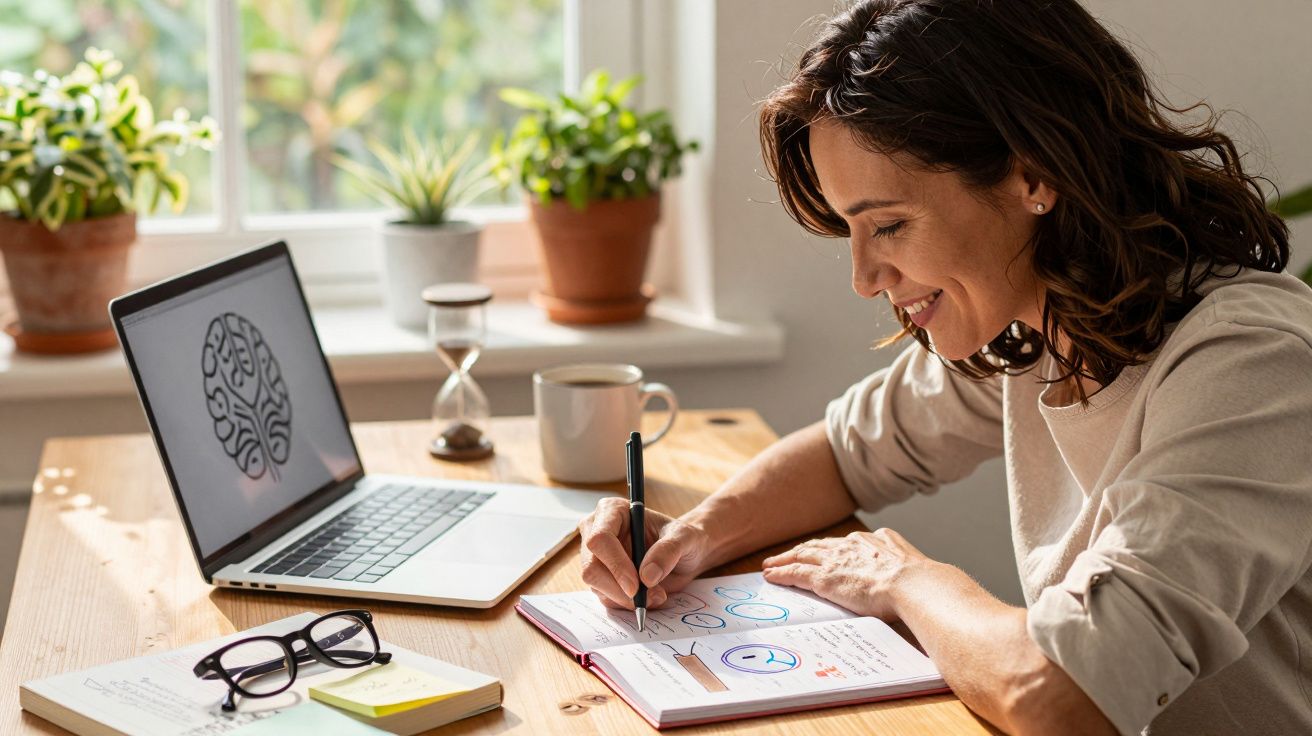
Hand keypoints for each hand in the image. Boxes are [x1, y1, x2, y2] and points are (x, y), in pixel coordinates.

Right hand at [577, 496, 711, 609]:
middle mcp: (597, 531)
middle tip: (649, 598)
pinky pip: (606, 597)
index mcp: (613, 511)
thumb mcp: (684, 538)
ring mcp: (596, 556)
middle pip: (591, 567)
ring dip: (627, 599)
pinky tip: (649, 597)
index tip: (636, 586)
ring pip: (596, 586)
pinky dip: (628, 604)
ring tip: (657, 594)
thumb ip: (668, 551)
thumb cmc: (682, 538)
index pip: (600, 539)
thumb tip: (646, 576)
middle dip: (619, 589)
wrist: (685, 555)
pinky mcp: (601, 578)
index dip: (615, 564)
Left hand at [761, 528, 933, 619]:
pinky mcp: (824, 577)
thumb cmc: (919, 583)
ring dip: (784, 560)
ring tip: (771, 565)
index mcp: (873, 540)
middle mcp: (851, 545)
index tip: (819, 553)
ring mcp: (836, 560)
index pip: (843, 544)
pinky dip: (781, 573)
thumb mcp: (911, 563)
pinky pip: (795, 573)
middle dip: (799, 551)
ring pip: (801, 556)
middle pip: (818, 546)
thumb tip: (910, 568)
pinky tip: (771, 576)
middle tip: (784, 556)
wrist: (912, 585)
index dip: (827, 549)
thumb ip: (902, 561)